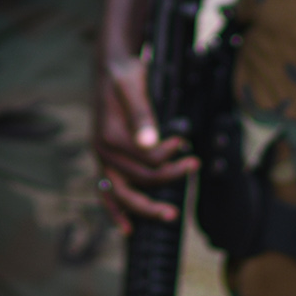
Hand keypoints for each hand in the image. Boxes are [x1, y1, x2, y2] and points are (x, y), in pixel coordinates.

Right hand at [91, 52, 196, 228]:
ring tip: (170, 216)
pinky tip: (127, 229)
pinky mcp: (105, 161)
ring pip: (122, 194)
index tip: (183, 142)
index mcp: (109, 135)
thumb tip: (150, 143)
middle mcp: (102, 151)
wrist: (111, 67)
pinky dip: (115, 212)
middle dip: (169, 177)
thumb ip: (142, 115)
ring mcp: (102, 159)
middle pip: (139, 177)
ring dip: (146, 207)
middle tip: (193, 167)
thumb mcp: (134, 86)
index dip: (168, 153)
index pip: (145, 159)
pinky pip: (107, 193)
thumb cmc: (125, 75)